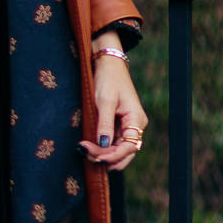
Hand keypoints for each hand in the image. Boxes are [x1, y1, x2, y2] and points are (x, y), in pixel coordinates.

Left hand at [82, 49, 146, 172]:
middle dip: (108, 158)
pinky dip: (104, 148)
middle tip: (86, 154)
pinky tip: (90, 148)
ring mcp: (128, 126)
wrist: (108, 65)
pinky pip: (114, 142)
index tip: (94, 155)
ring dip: (104, 155)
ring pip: (120, 150)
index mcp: (136, 119)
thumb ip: (105, 124)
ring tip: (85, 151)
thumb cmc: (108, 80)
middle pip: (126, 152)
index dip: (113, 155)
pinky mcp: (120, 125)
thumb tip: (104, 145)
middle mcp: (136, 125)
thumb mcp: (104, 101)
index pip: (129, 146)